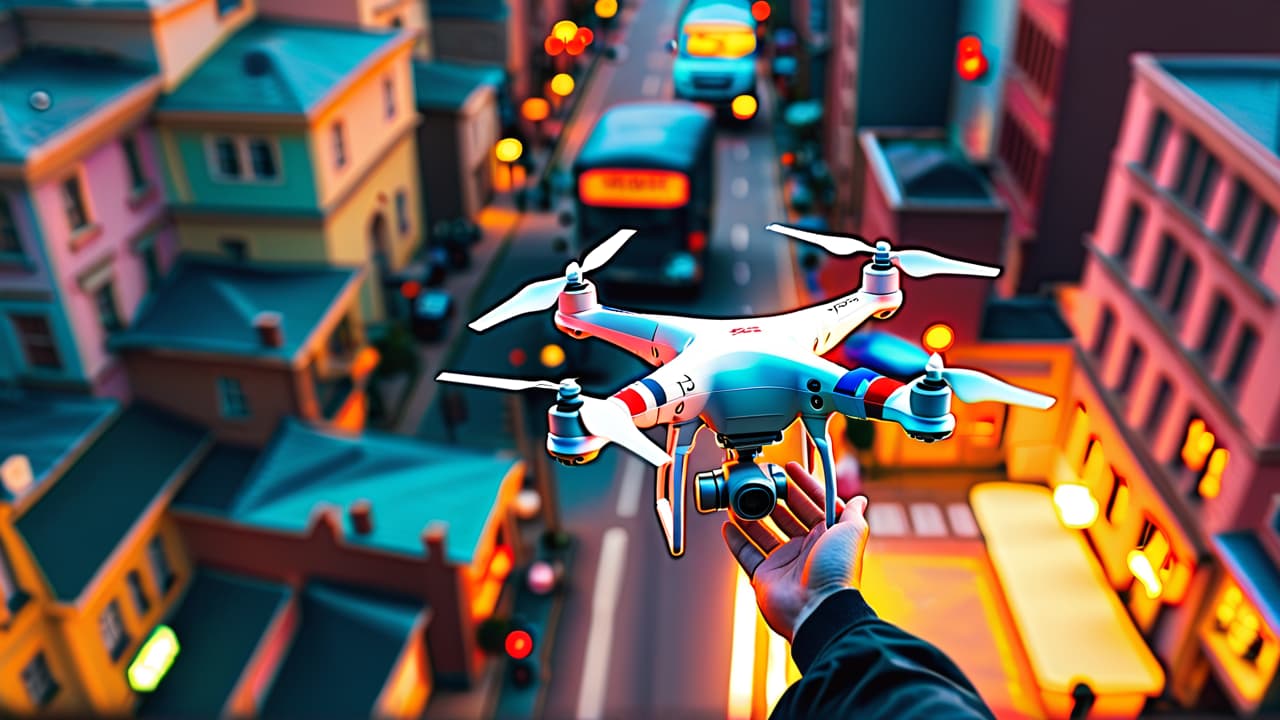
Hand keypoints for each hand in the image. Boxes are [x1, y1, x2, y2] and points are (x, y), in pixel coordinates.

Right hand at [722, 461, 870, 642]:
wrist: (817, 608)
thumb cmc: (836, 571)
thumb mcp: (852, 533)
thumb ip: (853, 514)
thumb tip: (859, 499)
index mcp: (826, 535)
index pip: (812, 503)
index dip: (802, 485)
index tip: (789, 469)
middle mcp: (805, 548)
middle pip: (785, 516)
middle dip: (773, 498)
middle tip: (759, 482)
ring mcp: (784, 563)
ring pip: (763, 533)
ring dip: (751, 516)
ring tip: (738, 499)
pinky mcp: (765, 577)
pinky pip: (747, 554)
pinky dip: (736, 540)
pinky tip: (728, 526)